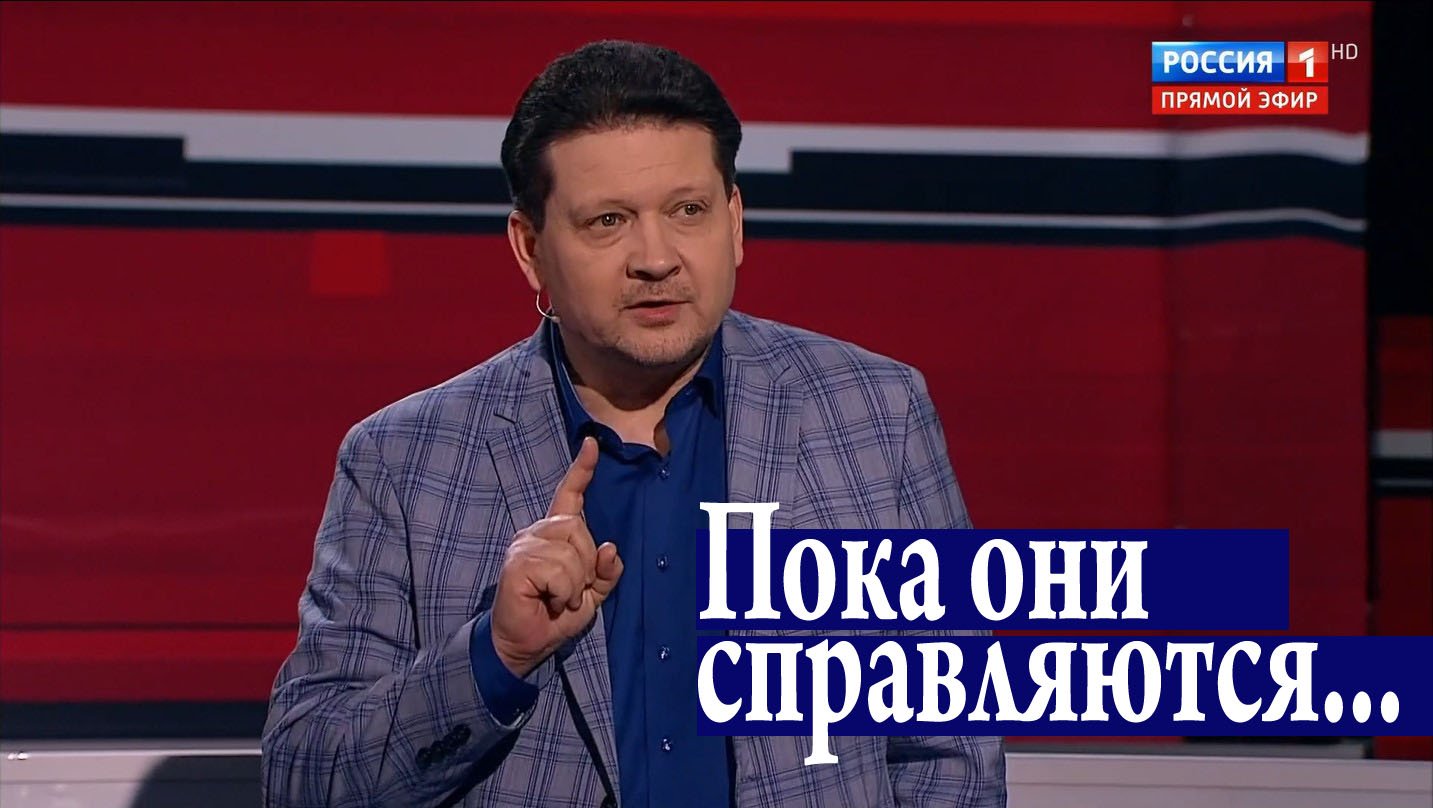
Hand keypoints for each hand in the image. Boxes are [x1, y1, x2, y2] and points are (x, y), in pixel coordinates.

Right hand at [490, 437, 623, 677]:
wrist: (525, 645)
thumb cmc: (554, 616)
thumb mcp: (591, 595)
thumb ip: (605, 572)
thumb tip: (610, 548)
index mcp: (554, 535)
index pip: (569, 496)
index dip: (581, 470)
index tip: (590, 444)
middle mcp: (536, 533)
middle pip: (578, 527)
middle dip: (586, 564)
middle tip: (571, 591)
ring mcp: (523, 546)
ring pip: (571, 551)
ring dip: (574, 584)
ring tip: (559, 599)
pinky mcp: (517, 564)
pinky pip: (559, 570)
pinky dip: (564, 592)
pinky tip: (550, 601)